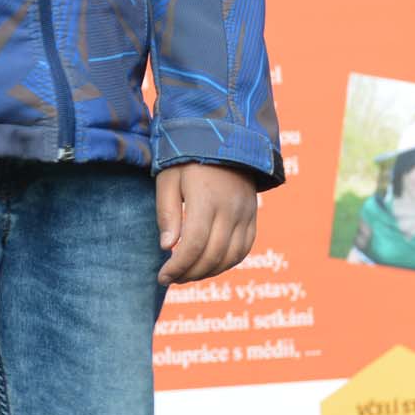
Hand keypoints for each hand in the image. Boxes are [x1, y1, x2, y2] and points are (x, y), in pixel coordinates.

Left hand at [156, 162, 259, 283]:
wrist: (225, 137)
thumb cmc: (188, 158)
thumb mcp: (168, 179)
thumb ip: (167, 213)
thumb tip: (167, 247)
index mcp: (206, 198)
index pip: (194, 244)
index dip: (178, 266)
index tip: (162, 276)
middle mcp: (230, 209)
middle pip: (213, 255)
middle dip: (190, 273)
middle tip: (171, 278)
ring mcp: (245, 213)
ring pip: (231, 257)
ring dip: (209, 271)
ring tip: (188, 273)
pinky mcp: (252, 216)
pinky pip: (244, 248)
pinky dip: (227, 263)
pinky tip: (210, 264)